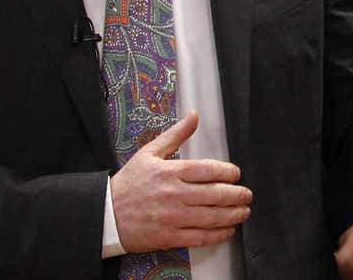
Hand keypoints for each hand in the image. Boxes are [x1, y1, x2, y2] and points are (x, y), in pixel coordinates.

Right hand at [110, 111, 252, 252]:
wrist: (105, 214)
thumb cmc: (129, 183)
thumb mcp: (149, 153)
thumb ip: (175, 135)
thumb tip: (194, 116)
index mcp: (171, 171)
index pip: (210, 170)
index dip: (229, 172)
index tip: (237, 175)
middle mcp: (174, 194)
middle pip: (216, 194)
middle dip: (238, 195)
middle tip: (247, 194)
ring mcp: (172, 217)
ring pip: (212, 217)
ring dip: (233, 215)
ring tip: (243, 211)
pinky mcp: (168, 237)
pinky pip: (199, 237)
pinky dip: (218, 235)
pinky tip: (227, 231)